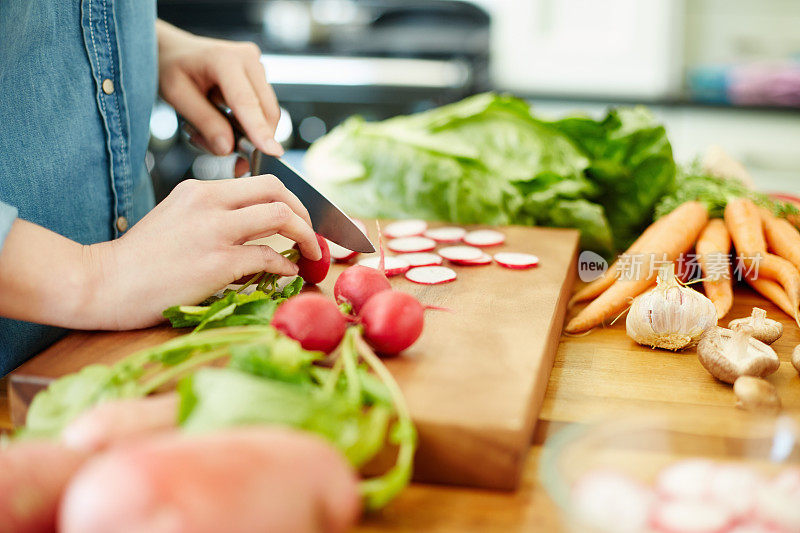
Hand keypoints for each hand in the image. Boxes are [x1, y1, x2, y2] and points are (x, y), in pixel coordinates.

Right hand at [87, 176, 320, 328]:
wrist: (102, 282)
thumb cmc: (138, 260)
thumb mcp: (176, 220)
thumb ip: (212, 217)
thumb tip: (256, 234)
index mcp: (200, 190)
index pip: (261, 182)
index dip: (292, 199)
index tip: (302, 218)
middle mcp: (209, 202)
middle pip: (278, 190)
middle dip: (306, 213)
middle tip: (313, 234)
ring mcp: (214, 231)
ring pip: (282, 217)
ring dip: (306, 237)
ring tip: (310, 254)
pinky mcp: (217, 262)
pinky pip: (269, 257)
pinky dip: (286, 266)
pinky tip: (287, 274)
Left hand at [156, 20, 282, 156]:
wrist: (173, 49)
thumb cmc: (170, 67)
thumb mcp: (176, 95)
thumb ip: (204, 121)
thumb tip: (228, 148)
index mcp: (224, 59)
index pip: (246, 102)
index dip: (259, 130)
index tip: (272, 152)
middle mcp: (248, 59)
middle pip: (266, 111)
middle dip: (252, 140)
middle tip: (224, 156)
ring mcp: (257, 66)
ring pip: (266, 115)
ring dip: (246, 135)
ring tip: (210, 135)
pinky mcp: (259, 77)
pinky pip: (262, 111)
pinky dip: (247, 127)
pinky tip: (222, 124)